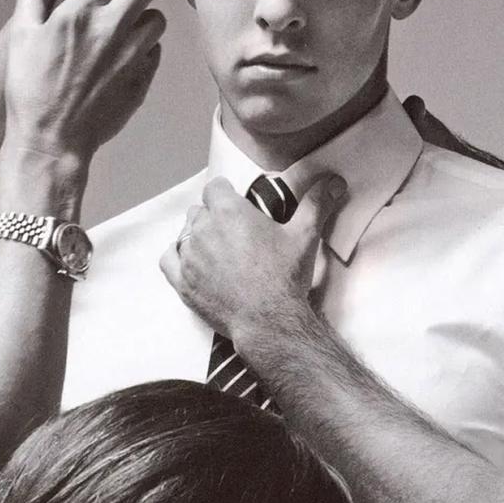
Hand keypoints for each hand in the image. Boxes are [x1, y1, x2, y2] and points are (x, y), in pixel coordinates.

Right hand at [4, 0, 164, 172]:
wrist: (52, 139)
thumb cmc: (31, 91)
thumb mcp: (19, 36)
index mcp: (80, 12)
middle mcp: (111, 29)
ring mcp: (131, 57)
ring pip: (157, 20)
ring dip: (144, 19)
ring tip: (126, 31)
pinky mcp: (141, 81)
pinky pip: (155, 53)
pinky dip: (145, 50)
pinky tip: (124, 59)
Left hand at [160, 172, 345, 344]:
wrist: (269, 321)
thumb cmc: (284, 277)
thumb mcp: (304, 236)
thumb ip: (316, 204)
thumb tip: (334, 182)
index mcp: (228, 211)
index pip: (215, 188)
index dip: (226, 194)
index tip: (238, 207)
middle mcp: (202, 229)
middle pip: (200, 211)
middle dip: (214, 217)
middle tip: (234, 234)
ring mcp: (189, 256)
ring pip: (185, 234)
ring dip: (197, 237)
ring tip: (218, 251)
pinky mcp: (182, 282)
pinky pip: (169, 259)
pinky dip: (178, 258)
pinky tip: (192, 262)